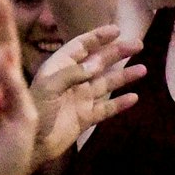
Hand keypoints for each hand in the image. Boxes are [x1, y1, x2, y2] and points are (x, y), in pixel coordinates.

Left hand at [29, 25, 143, 163]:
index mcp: (59, 68)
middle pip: (99, 62)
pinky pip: (106, 108)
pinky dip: (120, 103)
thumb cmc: (35, 111)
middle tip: (139, 44)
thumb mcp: (50, 87)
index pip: (81, 46)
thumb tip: (97, 65)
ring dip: (124, 76)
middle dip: (117, 53)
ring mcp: (80, 99)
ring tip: (143, 69)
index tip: (117, 30)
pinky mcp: (85, 118)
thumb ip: (72, 74)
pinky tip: (134, 98)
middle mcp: (72, 80)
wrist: (31, 144)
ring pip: (106, 84)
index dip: (98, 37)